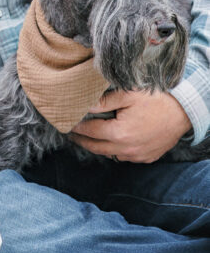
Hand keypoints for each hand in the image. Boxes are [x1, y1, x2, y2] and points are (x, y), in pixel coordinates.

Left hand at [69, 89, 192, 162]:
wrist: (185, 112)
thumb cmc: (156, 100)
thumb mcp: (128, 94)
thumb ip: (104, 100)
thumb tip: (84, 105)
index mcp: (119, 133)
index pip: (89, 132)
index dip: (76, 127)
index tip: (66, 122)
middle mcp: (126, 149)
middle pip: (96, 147)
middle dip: (81, 140)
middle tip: (71, 134)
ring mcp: (137, 156)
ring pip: (109, 154)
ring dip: (97, 146)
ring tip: (87, 137)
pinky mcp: (146, 157)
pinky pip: (124, 157)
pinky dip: (114, 150)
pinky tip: (110, 141)